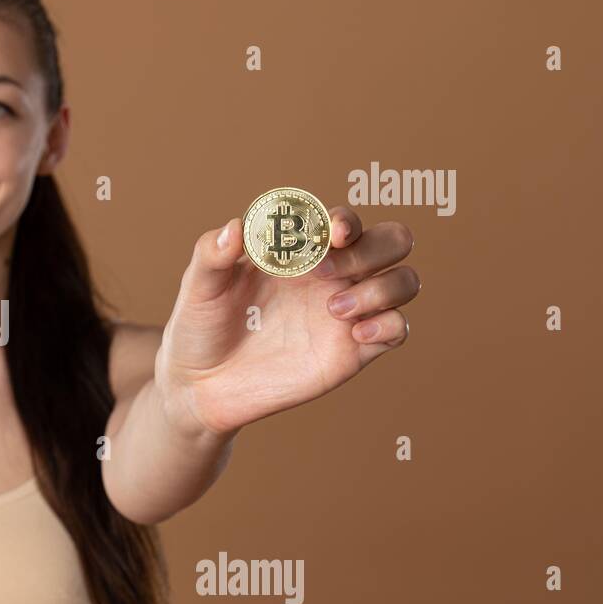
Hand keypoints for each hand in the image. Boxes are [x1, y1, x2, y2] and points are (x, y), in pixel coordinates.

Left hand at [156, 207, 420, 436]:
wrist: (201, 385)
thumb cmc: (199, 326)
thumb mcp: (197, 288)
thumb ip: (213, 254)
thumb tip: (236, 228)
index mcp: (298, 249)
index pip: (342, 218)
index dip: (344, 219)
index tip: (327, 235)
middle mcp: (331, 274)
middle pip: (392, 240)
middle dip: (372, 248)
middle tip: (327, 272)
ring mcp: (346, 311)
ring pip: (404, 281)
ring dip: (383, 286)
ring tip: (333, 310)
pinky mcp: (353, 350)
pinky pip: (398, 328)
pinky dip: (389, 324)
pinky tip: (354, 335)